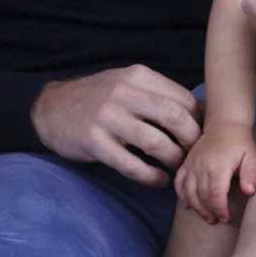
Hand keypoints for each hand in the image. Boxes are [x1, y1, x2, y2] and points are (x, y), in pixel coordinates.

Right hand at [30, 66, 200, 186]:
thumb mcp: (126, 83)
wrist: (51, 108)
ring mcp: (108, 117)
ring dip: (173, 160)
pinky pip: (131, 165)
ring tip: (177, 169)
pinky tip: (159, 181)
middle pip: (175, 118)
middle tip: (195, 156)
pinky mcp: (95, 142)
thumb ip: (158, 94)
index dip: (199, 121)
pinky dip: (151, 177)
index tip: (204, 138)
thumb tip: (202, 114)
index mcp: (137, 76)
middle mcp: (124, 93)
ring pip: (156, 143)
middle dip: (192, 141)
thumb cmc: (99, 98)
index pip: (183, 99)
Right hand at [175, 122, 255, 224]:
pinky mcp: (186, 163)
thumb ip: (251, 175)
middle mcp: (202, 165)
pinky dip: (182, 196)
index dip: (220, 209)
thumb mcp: (251, 157)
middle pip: (201, 196)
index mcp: (218, 165)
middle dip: (209, 211)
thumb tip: (249, 191)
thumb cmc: (240, 143)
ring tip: (207, 217)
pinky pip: (179, 183)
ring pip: (188, 192)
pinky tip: (190, 205)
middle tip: (218, 219)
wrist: (225, 124)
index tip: (226, 218)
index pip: (215, 194)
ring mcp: (191, 164)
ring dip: (196, 207)